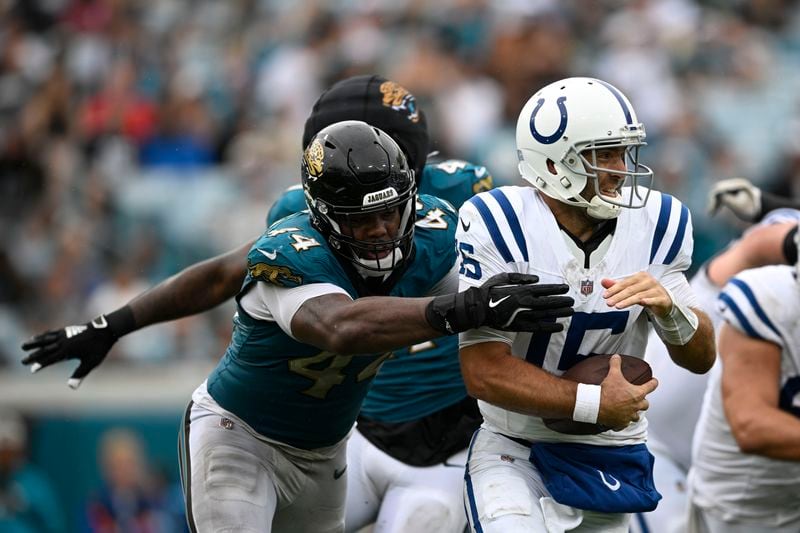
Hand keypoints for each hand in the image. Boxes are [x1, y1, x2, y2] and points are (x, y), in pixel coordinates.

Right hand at [21, 315, 120, 388]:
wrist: (106, 330)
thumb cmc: (99, 348)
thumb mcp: (91, 363)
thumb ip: (79, 374)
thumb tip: (71, 387)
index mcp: (67, 351)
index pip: (51, 359)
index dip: (41, 364)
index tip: (31, 369)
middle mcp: (63, 342)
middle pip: (45, 349)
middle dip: (33, 355)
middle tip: (23, 361)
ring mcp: (65, 335)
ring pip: (46, 339)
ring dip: (35, 343)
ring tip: (24, 345)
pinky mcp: (68, 330)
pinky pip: (52, 333)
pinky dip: (44, 335)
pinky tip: (39, 336)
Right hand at [426, 273, 573, 333]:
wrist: (476, 308)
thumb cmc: (488, 291)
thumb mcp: (501, 277)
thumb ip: (519, 278)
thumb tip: (535, 279)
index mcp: (520, 290)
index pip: (543, 289)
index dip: (556, 289)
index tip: (566, 288)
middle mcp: (523, 303)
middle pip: (547, 302)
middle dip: (561, 301)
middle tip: (572, 302)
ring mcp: (521, 315)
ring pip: (545, 314)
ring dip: (558, 313)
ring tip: (570, 312)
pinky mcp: (518, 326)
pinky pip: (537, 327)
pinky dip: (549, 327)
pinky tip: (559, 327)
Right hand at [597, 355, 658, 429]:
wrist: (597, 405)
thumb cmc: (608, 391)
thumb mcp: (613, 374)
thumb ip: (616, 365)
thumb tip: (616, 357)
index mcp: (638, 393)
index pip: (651, 386)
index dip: (653, 383)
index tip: (654, 381)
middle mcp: (636, 406)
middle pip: (646, 404)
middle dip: (643, 402)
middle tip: (639, 399)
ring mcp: (629, 415)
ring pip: (637, 416)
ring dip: (635, 413)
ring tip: (630, 410)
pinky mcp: (621, 423)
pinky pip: (624, 424)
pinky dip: (622, 422)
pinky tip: (619, 420)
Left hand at [602, 273, 670, 317]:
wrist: (664, 301)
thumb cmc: (646, 293)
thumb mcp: (631, 289)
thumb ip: (617, 285)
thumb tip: (603, 281)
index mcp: (640, 276)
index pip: (625, 283)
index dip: (614, 289)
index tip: (605, 296)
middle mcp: (649, 281)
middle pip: (631, 289)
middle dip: (618, 296)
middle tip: (609, 302)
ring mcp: (656, 289)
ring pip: (640, 295)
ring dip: (627, 301)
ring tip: (618, 306)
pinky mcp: (662, 299)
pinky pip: (655, 300)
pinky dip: (648, 301)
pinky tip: (642, 302)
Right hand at [707, 178, 761, 221]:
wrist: (765, 211)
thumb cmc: (752, 210)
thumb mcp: (738, 206)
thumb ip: (726, 199)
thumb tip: (716, 194)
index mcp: (738, 184)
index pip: (719, 189)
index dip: (712, 200)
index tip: (711, 211)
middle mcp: (736, 183)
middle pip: (717, 189)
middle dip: (712, 201)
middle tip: (710, 213)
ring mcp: (735, 187)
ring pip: (718, 193)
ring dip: (714, 203)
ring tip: (711, 214)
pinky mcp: (734, 192)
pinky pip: (722, 195)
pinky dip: (717, 203)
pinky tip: (715, 211)